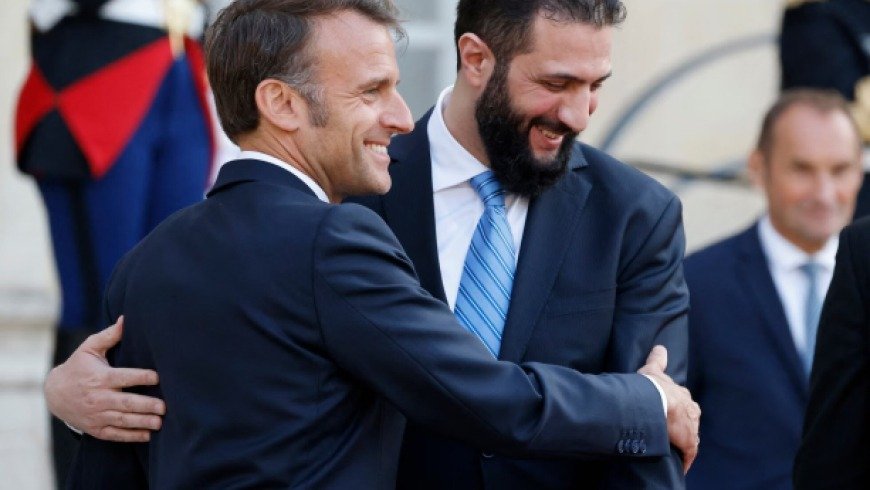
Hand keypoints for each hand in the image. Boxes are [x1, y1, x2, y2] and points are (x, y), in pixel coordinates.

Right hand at [43, 316, 165, 441]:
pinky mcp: (96, 428)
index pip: (124, 377)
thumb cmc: (78, 367)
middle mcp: (99, 398)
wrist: (55, 393)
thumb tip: (126, 319)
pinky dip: (131, 436)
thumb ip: (109, 335)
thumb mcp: (89, 348)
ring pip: (122, 420)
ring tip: (160, 422)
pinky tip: (147, 435)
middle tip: (164, 407)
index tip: (157, 377)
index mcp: (100, 378)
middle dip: (146, 405)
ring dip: (142, 422)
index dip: (141, 377)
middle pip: (125, 403)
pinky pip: (115, 434)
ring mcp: (97, 415)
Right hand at [638, 345, 699, 473]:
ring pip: (690, 436)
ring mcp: (691, 427)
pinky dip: (685, 458)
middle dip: (685, 426)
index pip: (685, 404)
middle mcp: (691, 410)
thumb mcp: (653, 371)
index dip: (679, 409)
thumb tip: (660, 347)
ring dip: (684, 442)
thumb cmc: (652, 386)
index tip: (673, 414)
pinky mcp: (689, 442)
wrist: (656, 400)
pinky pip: (689, 453)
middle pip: (691, 421)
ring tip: (675, 449)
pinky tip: (681, 465)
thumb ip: (657, 360)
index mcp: (683, 396)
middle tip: (674, 433)